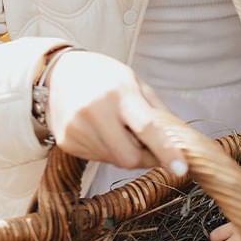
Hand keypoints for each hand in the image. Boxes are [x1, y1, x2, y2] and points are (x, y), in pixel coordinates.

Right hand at [46, 50, 186, 174]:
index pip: (147, 127)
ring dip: (124, 152)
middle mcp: (95, 111)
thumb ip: (158, 112)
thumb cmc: (104, 77)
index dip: (166, 150)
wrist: (59, 73)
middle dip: (144, 158)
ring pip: (114, 161)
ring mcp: (77, 128)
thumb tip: (179, 142)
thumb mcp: (135, 83)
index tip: (181, 168)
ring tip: (116, 129)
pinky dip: (107, 151)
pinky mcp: (67, 142)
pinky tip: (100, 131)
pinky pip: (98, 159)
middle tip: (146, 145)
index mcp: (120, 93)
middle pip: (129, 157)